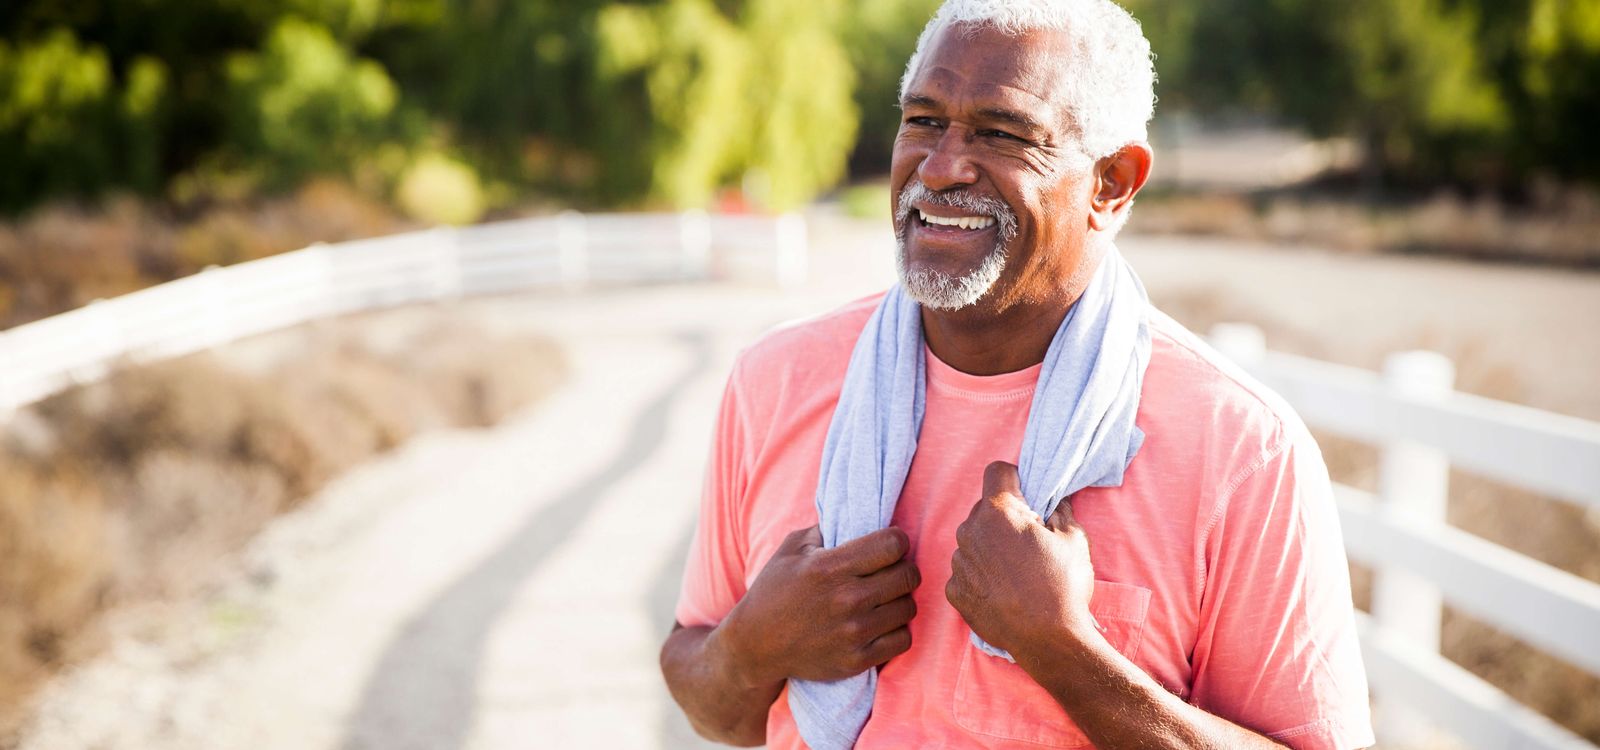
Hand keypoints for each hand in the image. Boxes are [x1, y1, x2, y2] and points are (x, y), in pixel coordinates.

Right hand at [717, 525, 920, 685]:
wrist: (756, 646)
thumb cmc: (773, 592)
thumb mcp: (790, 549)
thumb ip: (825, 528)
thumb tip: (858, 516)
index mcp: (830, 567)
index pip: (893, 545)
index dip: (896, 541)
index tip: (889, 546)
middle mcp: (846, 599)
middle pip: (908, 576)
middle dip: (902, 569)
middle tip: (889, 572)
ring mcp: (853, 632)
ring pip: (909, 607)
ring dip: (900, 600)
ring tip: (883, 599)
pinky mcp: (857, 659)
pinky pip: (903, 640)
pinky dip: (896, 631)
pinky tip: (880, 624)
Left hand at [946, 461, 1096, 658]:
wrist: (1049, 640)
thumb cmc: (1063, 586)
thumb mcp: (1074, 539)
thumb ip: (1060, 510)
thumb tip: (1054, 501)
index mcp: (998, 512)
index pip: (996, 471)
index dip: (1014, 480)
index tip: (1027, 497)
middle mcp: (969, 532)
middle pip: (984, 509)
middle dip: (1003, 517)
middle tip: (1027, 541)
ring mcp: (959, 563)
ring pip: (973, 541)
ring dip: (990, 548)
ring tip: (1016, 572)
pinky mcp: (954, 591)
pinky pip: (966, 571)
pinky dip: (981, 576)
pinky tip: (1003, 592)